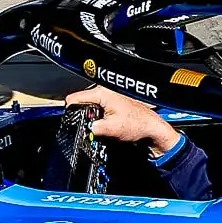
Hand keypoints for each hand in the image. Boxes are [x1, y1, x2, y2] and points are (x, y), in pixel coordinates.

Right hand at [63, 86, 182, 154]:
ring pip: (89, 109)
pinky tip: (105, 126)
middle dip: (81, 116)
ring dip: (91, 119)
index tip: (70, 121)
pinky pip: (97, 113)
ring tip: (101, 127)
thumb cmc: (138, 125)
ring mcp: (108, 99)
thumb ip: (92, 128)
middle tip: (89, 127)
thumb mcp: (111, 129)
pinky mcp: (111, 106)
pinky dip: (98, 120)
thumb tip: (83, 129)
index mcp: (102, 93)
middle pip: (81, 103)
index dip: (69, 110)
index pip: (74, 98)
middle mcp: (104, 93)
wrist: (151, 129)